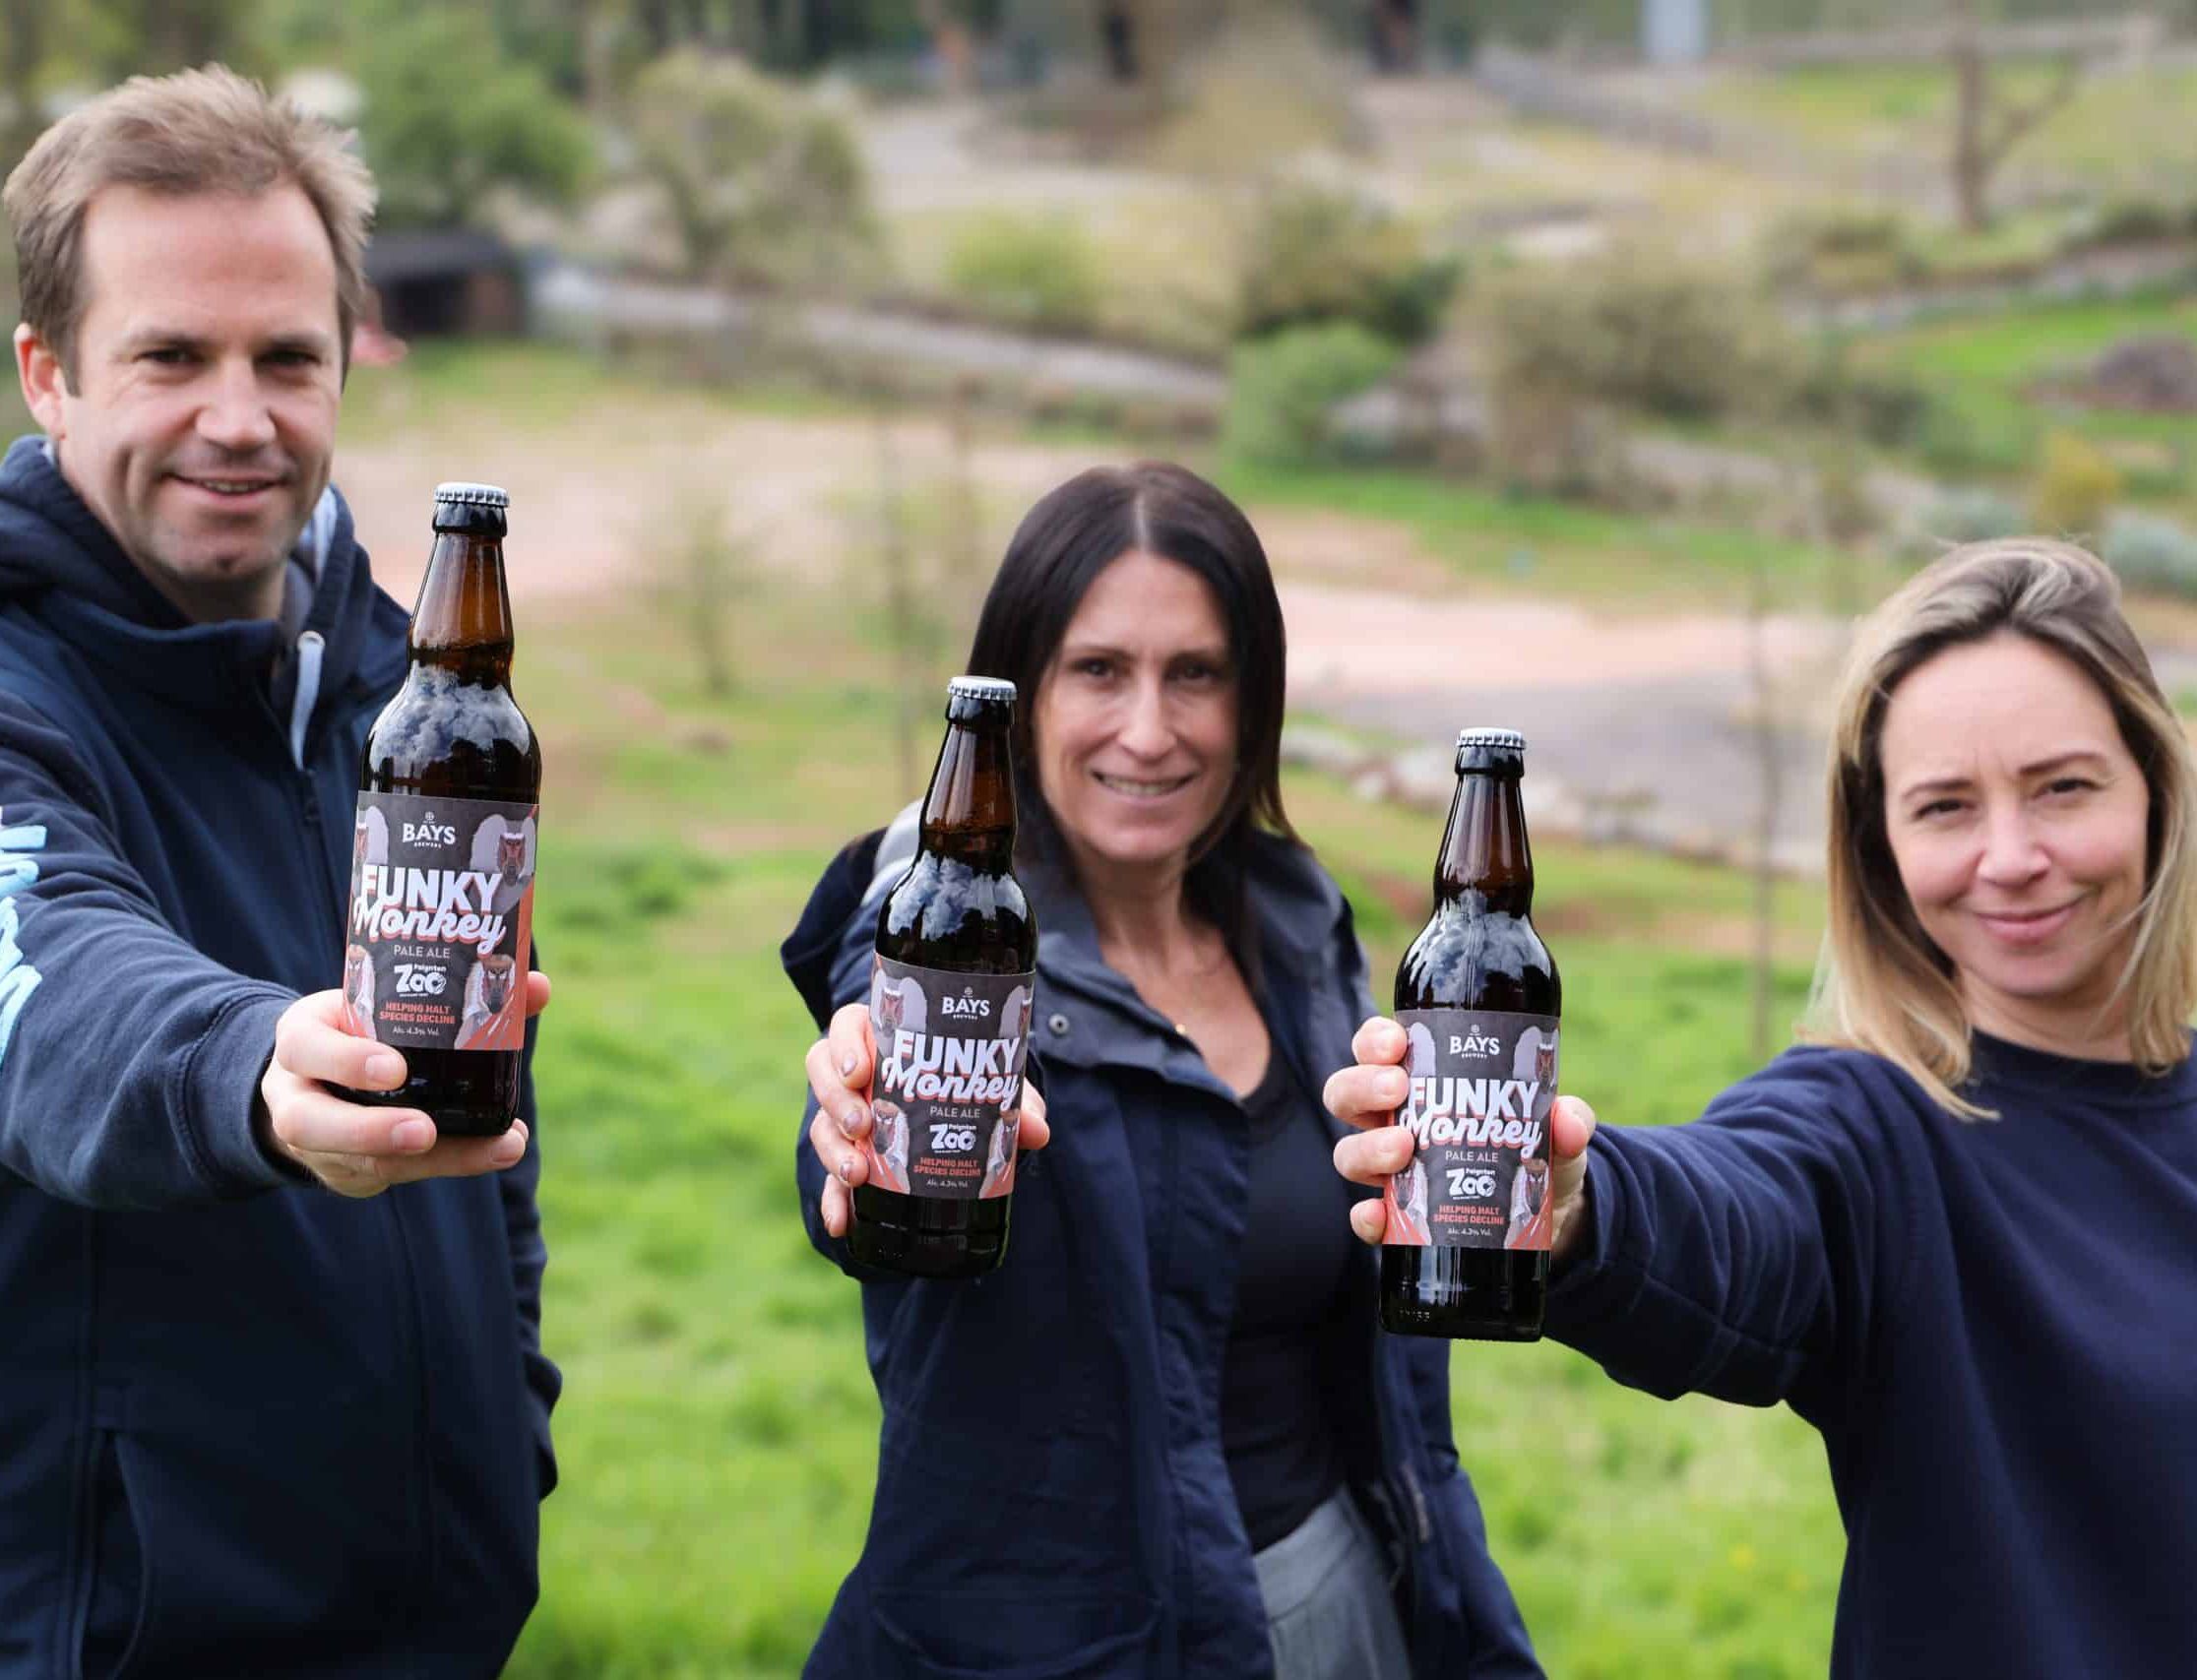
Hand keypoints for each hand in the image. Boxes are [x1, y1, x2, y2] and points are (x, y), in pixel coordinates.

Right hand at [260, 972, 552, 1197]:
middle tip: (425, 1130)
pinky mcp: (346, 1171)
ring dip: (429, 1161)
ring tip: (494, 1150)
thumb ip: (456, 994)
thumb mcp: (380, 1003)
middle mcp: (297, 1094)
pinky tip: (495, 1153)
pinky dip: (449, 1164)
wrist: (311, 1077)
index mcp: (303, 1038)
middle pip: (309, 1123)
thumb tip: (537, 987)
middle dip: (369, 1130)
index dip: (346, 1061)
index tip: (396, 1069)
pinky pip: (389, 1176)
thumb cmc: (359, 1030)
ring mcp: (317, 1141)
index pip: (308, 1047)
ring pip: (355, 1161)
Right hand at [804, 999, 1051, 1239]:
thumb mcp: (994, 1089)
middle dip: (836, 1101)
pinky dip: (833, 1202)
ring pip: (821, 1125)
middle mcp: (856, 1077)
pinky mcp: (847, 1161)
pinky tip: (842, 1222)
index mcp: (883, 1040)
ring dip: (833, 1151)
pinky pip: (829, 1180)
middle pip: (823, 1073)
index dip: (844, 1044)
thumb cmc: (972, 1089)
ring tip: (857, 1174)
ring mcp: (844, 1120)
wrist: (967, 1128)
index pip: (847, 1026)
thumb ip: (1015, 1103)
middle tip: (861, 1125)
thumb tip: (1035, 1130)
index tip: (861, 1071)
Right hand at [1323, 1014, 1597, 1259]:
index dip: (1375, 1039)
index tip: (1397, 1043)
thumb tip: (1566, 1121)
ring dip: (1367, 1147)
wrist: (1549, 1218)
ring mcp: (1391, 1172)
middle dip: (1363, 1086)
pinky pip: (1367, 1218)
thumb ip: (1568, 1120)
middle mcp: (1394, 1121)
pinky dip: (1367, 1218)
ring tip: (1402, 1149)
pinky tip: (1378, 1217)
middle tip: (1399, 1090)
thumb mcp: (1558, 1131)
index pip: (1379, 1047)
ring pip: (1349, 1151)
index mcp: (1422, 1080)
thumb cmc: (1539, 1151)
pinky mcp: (1400, 1219)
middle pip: (1346, 1093)